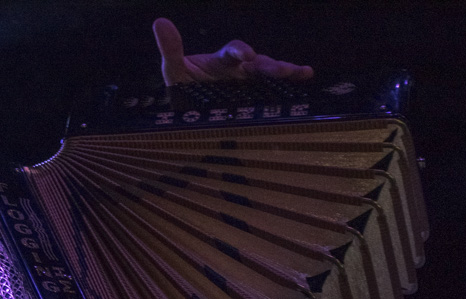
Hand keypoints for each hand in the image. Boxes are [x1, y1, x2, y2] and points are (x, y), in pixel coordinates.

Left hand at [153, 18, 312, 85]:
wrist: (189, 109)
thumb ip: (171, 50)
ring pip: (269, 73)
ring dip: (284, 71)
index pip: (234, 50)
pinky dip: (290, 81)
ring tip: (300, 73)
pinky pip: (274, 89)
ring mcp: (249, 84)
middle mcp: (239, 69)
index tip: (245, 56)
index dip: (240, 50)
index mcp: (222, 61)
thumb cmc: (184, 86)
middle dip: (269, 64)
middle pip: (258, 61)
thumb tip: (159, 22)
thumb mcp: (174, 71)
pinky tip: (305, 76)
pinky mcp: (254, 98)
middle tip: (278, 70)